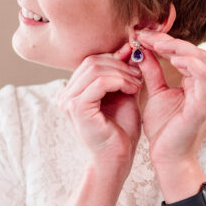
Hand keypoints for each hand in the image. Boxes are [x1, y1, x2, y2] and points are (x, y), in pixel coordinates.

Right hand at [56, 44, 141, 170]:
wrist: (117, 159)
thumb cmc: (120, 130)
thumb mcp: (123, 94)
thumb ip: (122, 72)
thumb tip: (127, 46)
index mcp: (73, 90)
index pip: (92, 61)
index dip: (116, 58)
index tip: (137, 65)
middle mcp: (65, 94)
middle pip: (93, 61)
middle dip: (120, 64)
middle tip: (140, 74)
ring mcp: (68, 101)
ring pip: (96, 68)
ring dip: (122, 72)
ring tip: (138, 84)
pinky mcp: (77, 108)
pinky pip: (99, 82)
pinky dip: (119, 81)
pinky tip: (133, 89)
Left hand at [135, 31, 205, 171]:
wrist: (168, 158)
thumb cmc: (165, 130)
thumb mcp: (155, 94)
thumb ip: (152, 72)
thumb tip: (141, 50)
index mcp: (196, 83)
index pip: (184, 53)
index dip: (164, 41)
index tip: (141, 36)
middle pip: (193, 50)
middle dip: (168, 40)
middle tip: (144, 36)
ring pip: (198, 58)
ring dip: (175, 47)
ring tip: (154, 43)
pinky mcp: (203, 104)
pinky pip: (202, 76)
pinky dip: (188, 63)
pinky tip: (171, 57)